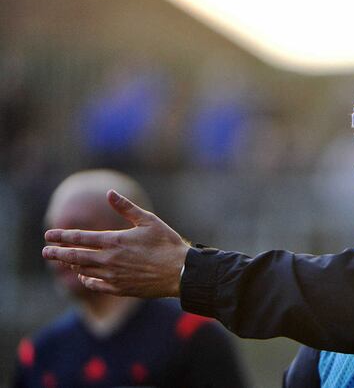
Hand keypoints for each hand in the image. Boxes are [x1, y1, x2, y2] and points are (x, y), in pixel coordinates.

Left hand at [42, 190, 189, 297]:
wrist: (180, 272)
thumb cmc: (167, 243)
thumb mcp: (148, 220)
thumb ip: (126, 208)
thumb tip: (109, 193)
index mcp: (115, 241)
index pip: (80, 238)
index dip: (62, 236)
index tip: (49, 234)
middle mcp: (109, 259)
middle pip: (75, 256)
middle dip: (58, 253)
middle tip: (45, 252)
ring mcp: (113, 276)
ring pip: (83, 271)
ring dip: (71, 265)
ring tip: (65, 260)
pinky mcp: (119, 288)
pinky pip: (95, 285)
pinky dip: (86, 279)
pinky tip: (84, 275)